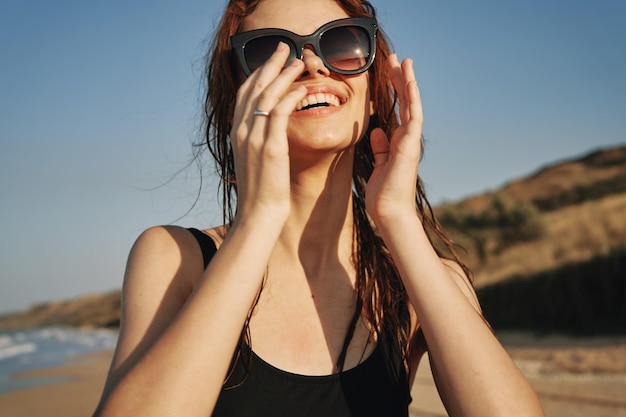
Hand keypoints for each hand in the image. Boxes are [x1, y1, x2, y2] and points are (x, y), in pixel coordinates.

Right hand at [230, 43, 306, 222]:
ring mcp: (254, 137)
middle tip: (283, 47)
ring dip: (284, 74)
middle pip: (254, 86)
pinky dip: (291, 95)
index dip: (258, 73)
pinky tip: (303, 87)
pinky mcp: (271, 147)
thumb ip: (259, 142)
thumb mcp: (254, 162)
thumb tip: (269, 133)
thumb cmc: (261, 193)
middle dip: (269, 63)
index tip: (271, 60)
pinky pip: (281, 111)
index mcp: (237, 133)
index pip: (245, 93)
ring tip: (298, 61)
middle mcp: (242, 130)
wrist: (258, 215)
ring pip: (267, 94)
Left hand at [365, 55, 423, 225]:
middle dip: (400, 80)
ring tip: (404, 62)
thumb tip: (378, 130)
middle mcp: (407, 139)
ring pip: (412, 105)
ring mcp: (411, 141)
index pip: (398, 110)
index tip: (389, 72)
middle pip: (406, 102)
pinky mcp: (410, 146)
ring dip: (408, 82)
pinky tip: (409, 82)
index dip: (394, 90)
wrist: (389, 212)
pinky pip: (413, 117)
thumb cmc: (383, 194)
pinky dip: (412, 99)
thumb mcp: (378, 165)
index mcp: (399, 142)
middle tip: (396, 59)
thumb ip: (380, 147)